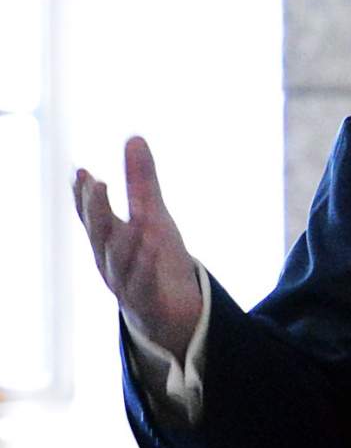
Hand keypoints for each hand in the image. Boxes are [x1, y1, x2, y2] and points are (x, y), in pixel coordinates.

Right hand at [73, 136, 201, 361]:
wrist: (172, 310)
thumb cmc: (155, 258)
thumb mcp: (152, 214)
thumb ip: (141, 180)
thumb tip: (134, 137)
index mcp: (109, 238)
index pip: (92, 213)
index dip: (85, 195)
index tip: (81, 171)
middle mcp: (110, 259)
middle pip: (99, 234)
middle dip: (96, 210)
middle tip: (97, 183)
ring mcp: (125, 282)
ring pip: (118, 260)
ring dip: (123, 238)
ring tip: (131, 217)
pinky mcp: (145, 301)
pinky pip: (142, 284)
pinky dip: (145, 267)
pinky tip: (152, 248)